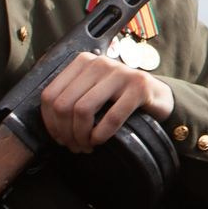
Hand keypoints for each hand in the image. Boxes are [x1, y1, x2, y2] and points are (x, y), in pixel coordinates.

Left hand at [40, 52, 172, 152]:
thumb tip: (50, 124)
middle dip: (66, 133)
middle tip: (75, 147)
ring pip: (83, 110)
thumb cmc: (119, 98)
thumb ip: (71, 97)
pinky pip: (111, 117)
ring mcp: (120, 73)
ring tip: (87, 146)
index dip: (50, 123)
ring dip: (82, 136)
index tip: (60, 138)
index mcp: (82, 62)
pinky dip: (101, 135)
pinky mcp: (138, 86)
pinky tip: (100, 141)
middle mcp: (99, 63)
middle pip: (64, 105)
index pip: (50, 95)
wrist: (157, 96)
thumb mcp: (92, 90)